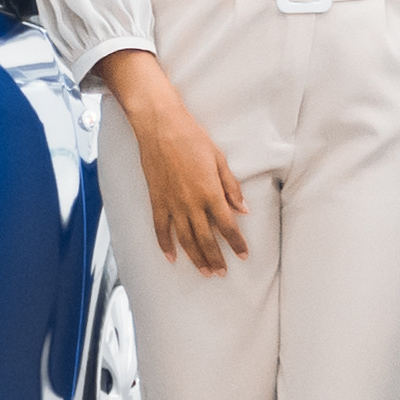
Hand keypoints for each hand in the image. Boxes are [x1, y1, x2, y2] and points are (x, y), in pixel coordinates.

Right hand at [102, 55, 250, 276]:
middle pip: (206, 239)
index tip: (243, 255)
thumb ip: (231, 186)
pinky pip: (160, 229)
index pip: (228, 226)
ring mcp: (172, 204)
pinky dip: (165, 245)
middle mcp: (191, 203)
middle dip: (216, 258)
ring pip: (185, 239)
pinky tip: (172, 258)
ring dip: (196, 258)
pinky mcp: (157, 200)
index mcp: (210, 192)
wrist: (160, 126)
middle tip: (221, 272)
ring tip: (204, 272)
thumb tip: (243, 209)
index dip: (236, 243)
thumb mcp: (218, 158)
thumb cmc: (192, 137)